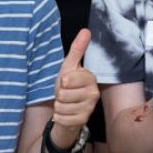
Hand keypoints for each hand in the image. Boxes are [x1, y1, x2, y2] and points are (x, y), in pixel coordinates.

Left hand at [51, 29, 98, 145]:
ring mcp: (89, 109)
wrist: (67, 109)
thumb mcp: (69, 67)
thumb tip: (86, 30)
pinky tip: (65, 113)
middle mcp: (94, 94)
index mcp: (91, 78)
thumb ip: (77, 49)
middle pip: (63, 93)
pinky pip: (61, 118)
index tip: (67, 82)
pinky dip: (59, 116)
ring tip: (66, 103)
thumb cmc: (68, 86)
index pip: (67, 79)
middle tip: (65, 94)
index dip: (62, 81)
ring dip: (58, 105)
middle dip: (59, 94)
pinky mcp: (82, 122)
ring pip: (61, 106)